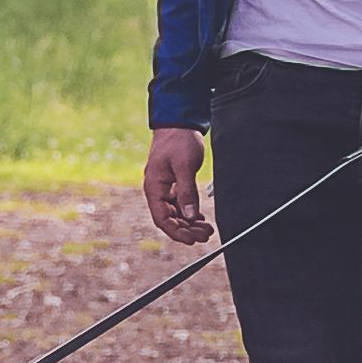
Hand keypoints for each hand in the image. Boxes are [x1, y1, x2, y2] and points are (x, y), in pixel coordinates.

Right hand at [142, 127, 210, 246]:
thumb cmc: (178, 141)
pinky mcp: (174, 184)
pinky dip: (190, 214)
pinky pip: (180, 205)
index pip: (162, 218)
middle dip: (186, 230)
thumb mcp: (184, 166)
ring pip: (176, 214)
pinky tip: (201, 219)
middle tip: (205, 235)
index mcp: (154, 187)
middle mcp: (157, 191)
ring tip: (207, 229)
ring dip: (190, 224)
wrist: (178, 123)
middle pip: (169, 219)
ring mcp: (165, 188)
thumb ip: (187, 191)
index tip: (192, 239)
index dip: (176, 232)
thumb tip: (189, 216)